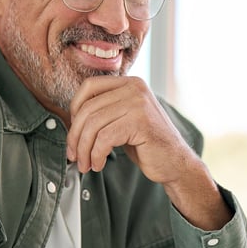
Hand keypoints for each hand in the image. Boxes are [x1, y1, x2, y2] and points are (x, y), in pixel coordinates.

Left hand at [67, 76, 231, 228]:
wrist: (176, 163)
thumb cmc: (148, 144)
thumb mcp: (124, 120)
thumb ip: (105, 111)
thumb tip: (70, 119)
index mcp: (130, 83)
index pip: (89, 86)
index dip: (74, 109)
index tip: (74, 133)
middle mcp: (135, 88)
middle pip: (88, 108)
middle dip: (75, 136)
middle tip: (74, 156)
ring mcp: (139, 103)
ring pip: (93, 125)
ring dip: (84, 149)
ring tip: (86, 164)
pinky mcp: (140, 122)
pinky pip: (104, 138)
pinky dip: (96, 155)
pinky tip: (99, 164)